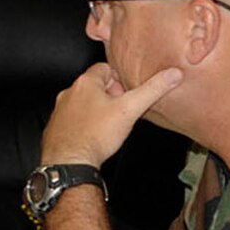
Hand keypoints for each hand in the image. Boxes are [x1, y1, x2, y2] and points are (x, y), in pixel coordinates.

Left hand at [40, 63, 181, 166]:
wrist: (70, 161)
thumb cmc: (96, 135)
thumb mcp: (130, 109)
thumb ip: (153, 90)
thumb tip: (172, 74)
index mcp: (85, 83)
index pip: (105, 68)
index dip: (120, 79)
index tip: (128, 93)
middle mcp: (69, 93)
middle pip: (95, 86)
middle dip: (111, 95)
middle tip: (123, 110)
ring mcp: (60, 110)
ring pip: (85, 102)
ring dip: (99, 109)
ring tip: (111, 123)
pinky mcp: (57, 126)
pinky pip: (75, 118)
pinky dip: (87, 122)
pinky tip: (96, 134)